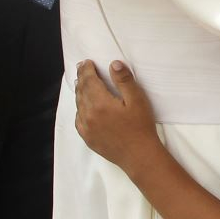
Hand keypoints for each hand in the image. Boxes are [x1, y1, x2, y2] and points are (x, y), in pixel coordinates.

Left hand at [74, 60, 160, 176]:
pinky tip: (83, 107)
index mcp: (100, 103)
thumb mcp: (137, 100)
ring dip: (79, 92)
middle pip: (81, 91)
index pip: (89, 81)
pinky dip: (79, 108)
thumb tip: (113, 64)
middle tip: (82, 67)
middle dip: (82, 78)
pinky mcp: (88, 137)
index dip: (87, 70)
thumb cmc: (141, 126)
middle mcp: (88, 114)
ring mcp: (86, 127)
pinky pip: (78, 119)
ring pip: (79, 105)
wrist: (138, 155)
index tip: (86, 62)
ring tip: (81, 83)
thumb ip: (124, 81)